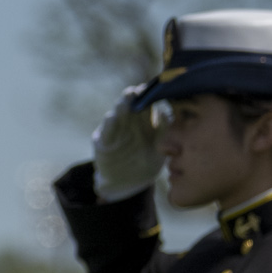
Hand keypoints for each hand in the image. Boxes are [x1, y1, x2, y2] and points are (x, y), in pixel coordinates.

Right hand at [91, 84, 157, 201]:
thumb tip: (168, 114)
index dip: (152, 95)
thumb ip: (162, 133)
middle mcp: (129, 122)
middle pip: (132, 104)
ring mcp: (115, 131)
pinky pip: (106, 132)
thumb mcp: (160, 149)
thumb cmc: (146, 162)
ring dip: (122, 106)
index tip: (158, 89)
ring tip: (126, 100)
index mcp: (145, 121)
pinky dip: (109, 126)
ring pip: (118, 114)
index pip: (148, 103)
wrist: (127, 183)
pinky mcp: (103, 143)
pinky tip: (112, 118)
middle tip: (140, 89)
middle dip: (135, 95)